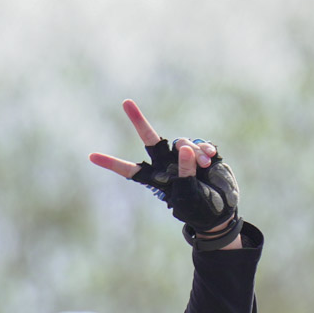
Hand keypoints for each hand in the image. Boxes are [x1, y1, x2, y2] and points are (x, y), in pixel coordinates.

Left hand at [90, 99, 242, 248]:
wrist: (222, 209)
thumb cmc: (200, 208)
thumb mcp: (190, 194)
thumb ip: (185, 172)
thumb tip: (183, 147)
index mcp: (156, 179)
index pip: (130, 171)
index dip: (111, 163)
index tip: (92, 157)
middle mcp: (166, 164)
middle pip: (150, 138)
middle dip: (138, 120)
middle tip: (126, 103)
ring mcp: (183, 156)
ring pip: (180, 142)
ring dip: (193, 152)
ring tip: (205, 167)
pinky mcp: (199, 151)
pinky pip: (198, 143)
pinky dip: (204, 149)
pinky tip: (210, 159)